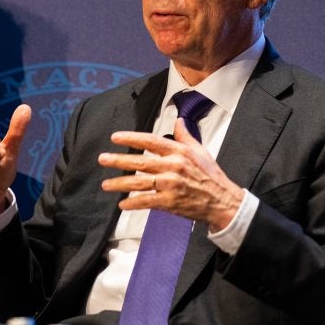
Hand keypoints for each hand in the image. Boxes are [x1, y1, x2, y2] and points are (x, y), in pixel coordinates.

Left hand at [99, 118, 244, 230]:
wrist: (222, 201)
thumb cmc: (211, 176)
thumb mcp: (200, 151)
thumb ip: (185, 136)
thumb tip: (178, 121)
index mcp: (179, 152)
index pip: (150, 141)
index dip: (131, 138)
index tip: (115, 137)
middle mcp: (173, 166)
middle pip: (140, 161)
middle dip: (118, 160)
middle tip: (102, 159)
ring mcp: (170, 185)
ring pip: (139, 182)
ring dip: (120, 183)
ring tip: (106, 184)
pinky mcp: (170, 202)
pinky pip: (146, 201)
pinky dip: (133, 203)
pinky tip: (122, 204)